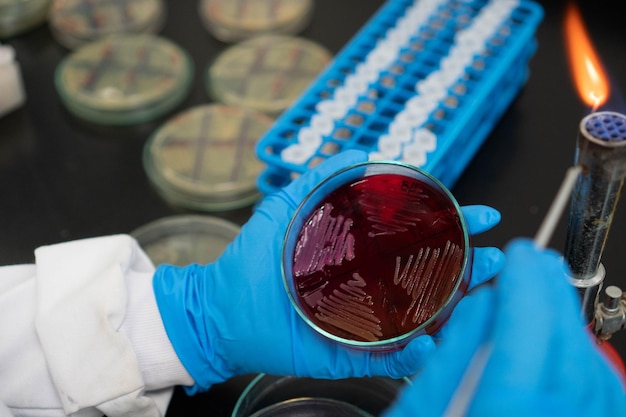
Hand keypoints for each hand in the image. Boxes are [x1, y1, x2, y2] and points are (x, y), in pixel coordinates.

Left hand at [153, 150, 503, 393]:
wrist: (222, 307)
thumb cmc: (254, 258)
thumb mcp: (287, 205)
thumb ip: (322, 176)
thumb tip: (365, 152)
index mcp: (366, 255)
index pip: (420, 240)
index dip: (456, 226)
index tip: (483, 215)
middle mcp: (374, 288)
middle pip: (436, 281)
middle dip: (473, 269)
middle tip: (495, 260)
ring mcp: (368, 324)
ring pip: (427, 322)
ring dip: (460, 312)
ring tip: (480, 298)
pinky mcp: (353, 356)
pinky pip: (393, 362)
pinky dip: (416, 357)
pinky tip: (428, 344)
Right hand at [384, 239, 625, 416]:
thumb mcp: (414, 416)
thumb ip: (451, 360)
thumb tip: (482, 305)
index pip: (526, 348)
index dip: (527, 292)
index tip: (519, 256)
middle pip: (566, 358)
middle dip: (552, 298)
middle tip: (534, 260)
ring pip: (591, 379)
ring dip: (571, 325)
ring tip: (546, 290)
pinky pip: (601, 402)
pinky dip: (586, 361)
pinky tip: (566, 340)